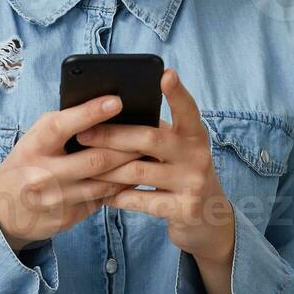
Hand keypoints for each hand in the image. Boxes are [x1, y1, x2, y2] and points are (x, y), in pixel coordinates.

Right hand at [0, 95, 143, 252]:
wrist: (4, 210)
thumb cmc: (27, 162)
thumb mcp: (35, 140)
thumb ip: (63, 127)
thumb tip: (105, 111)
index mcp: (34, 146)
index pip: (63, 126)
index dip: (91, 113)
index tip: (117, 101)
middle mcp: (43, 174)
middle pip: (95, 160)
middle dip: (126, 147)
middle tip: (149, 134)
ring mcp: (56, 199)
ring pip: (105, 183)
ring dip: (130, 169)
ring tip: (149, 154)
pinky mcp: (68, 217)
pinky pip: (102, 200)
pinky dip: (121, 187)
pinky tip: (134, 176)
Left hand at [74, 68, 234, 266]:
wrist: (208, 218)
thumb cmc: (181, 173)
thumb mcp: (178, 150)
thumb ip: (156, 134)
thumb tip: (110, 116)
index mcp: (195, 135)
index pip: (188, 109)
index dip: (177, 92)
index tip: (165, 74)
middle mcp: (197, 155)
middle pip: (150, 138)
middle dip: (112, 136)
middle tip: (84, 134)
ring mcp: (192, 183)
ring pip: (138, 172)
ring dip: (107, 170)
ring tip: (84, 166)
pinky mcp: (183, 209)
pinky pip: (140, 200)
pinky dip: (117, 197)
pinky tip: (102, 194)